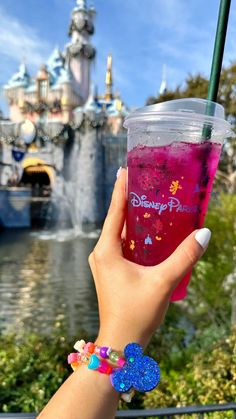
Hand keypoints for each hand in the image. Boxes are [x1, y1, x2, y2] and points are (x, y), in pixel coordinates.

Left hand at [89, 168, 209, 350]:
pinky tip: (152, 236)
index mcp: (107, 250)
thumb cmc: (136, 313)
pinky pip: (123, 247)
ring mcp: (105, 263)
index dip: (120, 190)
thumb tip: (204, 233)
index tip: (124, 170)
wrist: (121, 342)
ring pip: (121, 235)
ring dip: (135, 222)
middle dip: (132, 203)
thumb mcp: (163, 281)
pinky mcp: (112, 272)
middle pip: (118, 221)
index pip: (115, 212)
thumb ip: (184, 256)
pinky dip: (136, 238)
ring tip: (153, 206)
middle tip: (148, 185)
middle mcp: (102, 253)